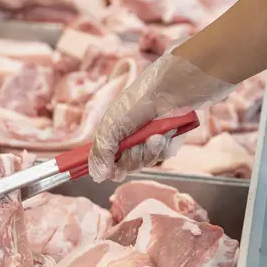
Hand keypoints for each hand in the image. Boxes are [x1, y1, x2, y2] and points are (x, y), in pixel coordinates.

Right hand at [88, 51, 233, 181]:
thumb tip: (97, 176)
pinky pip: (161, 157)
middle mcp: (130, 140)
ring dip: (147, 151)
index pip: (106, 160)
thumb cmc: (137, 102)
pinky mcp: (167, 143)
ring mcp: (148, 142)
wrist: (169, 90)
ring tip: (154, 135)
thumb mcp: (111, 125)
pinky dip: (162, 147)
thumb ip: (101, 151)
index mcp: (114, 134)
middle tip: (135, 144)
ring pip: (144, 163)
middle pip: (125, 166)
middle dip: (130, 158)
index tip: (110, 170)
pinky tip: (164, 134)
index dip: (108, 168)